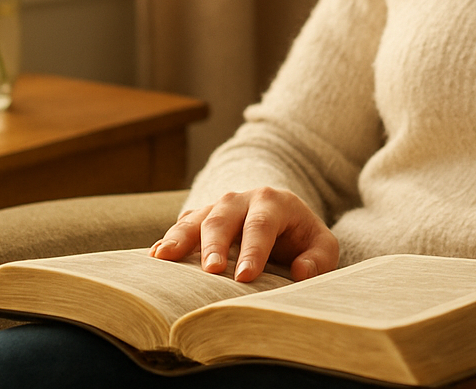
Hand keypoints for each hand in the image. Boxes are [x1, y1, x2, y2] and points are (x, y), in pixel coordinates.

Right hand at [149, 187, 338, 282]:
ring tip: (163, 258)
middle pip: (224, 217)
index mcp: (275, 202)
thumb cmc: (301, 239)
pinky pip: (182, 226)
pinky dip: (168, 240)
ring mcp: (218, 207)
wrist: (281, 221)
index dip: (254, 250)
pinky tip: (154, 257)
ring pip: (196, 218)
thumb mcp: (321, 246)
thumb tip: (302, 272)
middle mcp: (242, 199)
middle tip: (211, 271)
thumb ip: (319, 258)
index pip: (262, 224)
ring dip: (180, 238)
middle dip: (215, 244)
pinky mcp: (200, 219)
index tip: (246, 277)